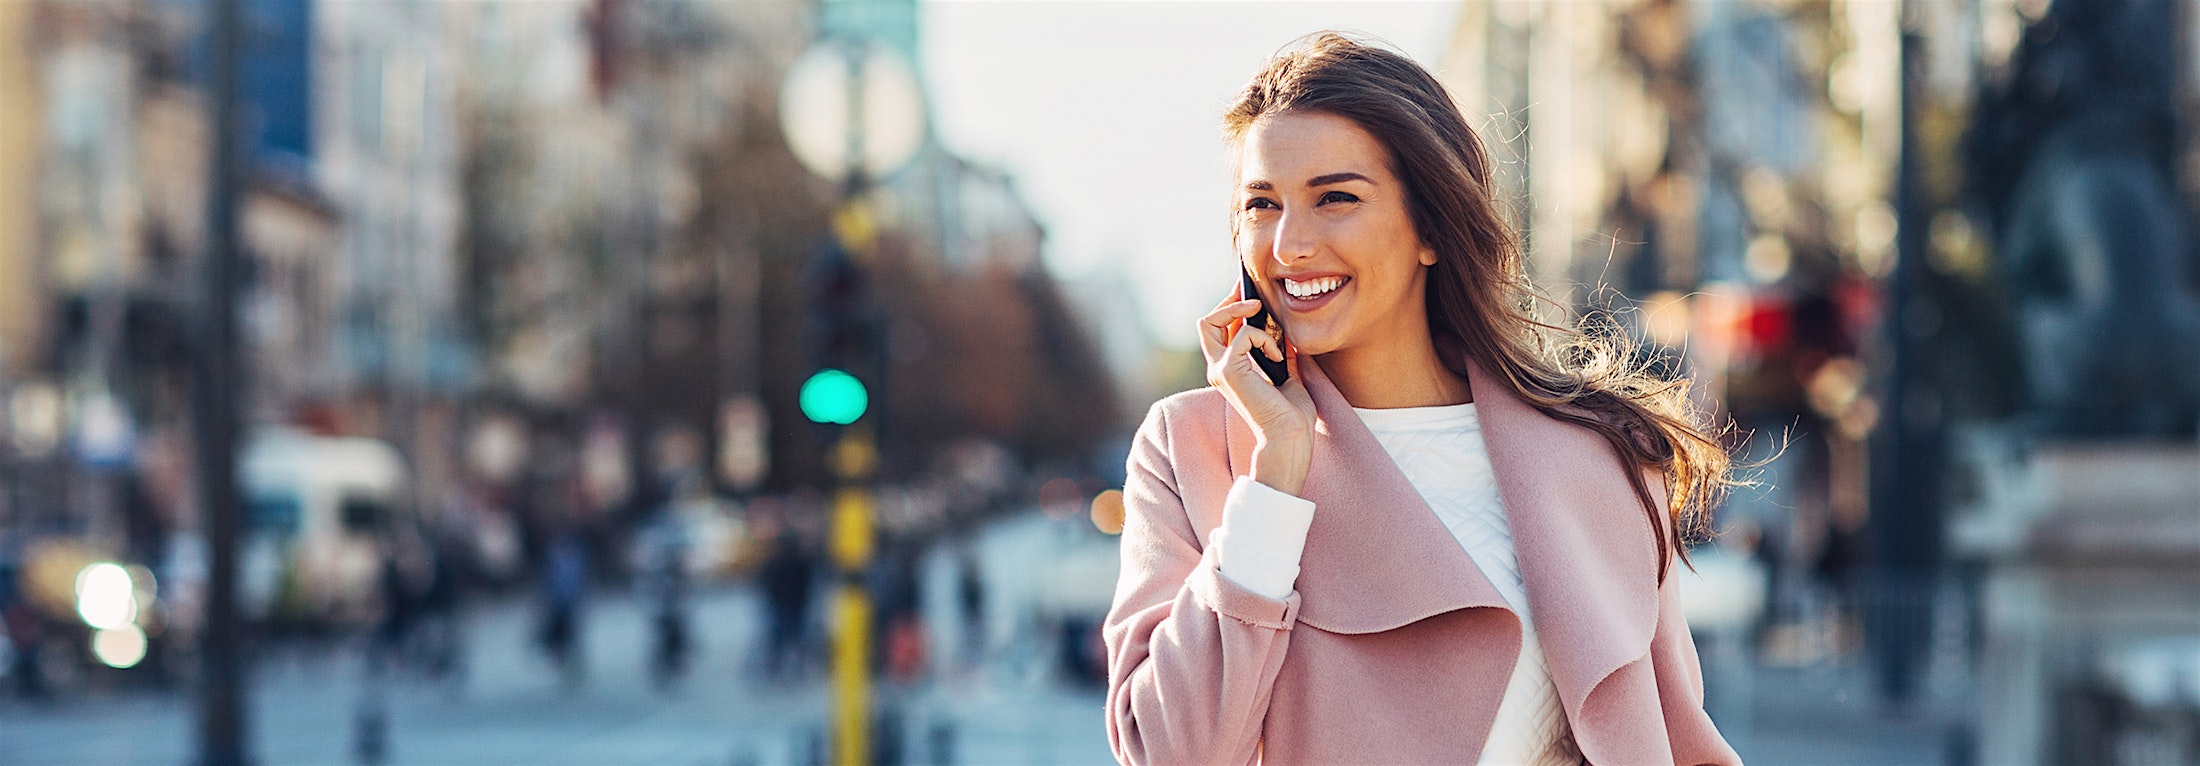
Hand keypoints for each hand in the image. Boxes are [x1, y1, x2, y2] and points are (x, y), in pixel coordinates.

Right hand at [1198, 294, 1315, 495]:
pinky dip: (1264, 338)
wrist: (1288, 436)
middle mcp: (1218, 368)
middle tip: (1253, 294)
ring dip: (1243, 313)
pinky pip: (1242, 334)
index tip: (1253, 294)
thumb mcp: (1287, 372)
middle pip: (1206, 322)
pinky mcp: (1227, 371)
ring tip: (1266, 320)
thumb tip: (1285, 327)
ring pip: (1211, 321)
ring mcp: (1219, 370)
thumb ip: (1280, 350)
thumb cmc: (1290, 414)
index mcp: (1230, 370)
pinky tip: (1278, 356)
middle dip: (1229, 301)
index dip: (1233, 308)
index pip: (1220, 330)